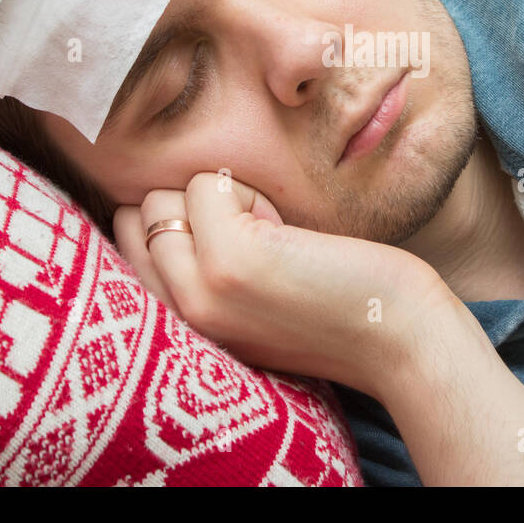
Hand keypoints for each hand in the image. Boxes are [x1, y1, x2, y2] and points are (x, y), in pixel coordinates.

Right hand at [113, 172, 454, 400]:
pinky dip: (250, 192)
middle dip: (189, 206)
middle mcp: (175, 318)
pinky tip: (289, 231)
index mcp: (177, 330)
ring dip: (221, 198)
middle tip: (257, 239)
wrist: (399, 338)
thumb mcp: (246, 301)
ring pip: (162, 198)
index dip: (175, 222)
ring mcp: (198, 291)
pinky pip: (207, 184)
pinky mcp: (230, 261)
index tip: (234, 247)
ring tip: (274, 238)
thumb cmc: (333, 308)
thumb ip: (199, 271)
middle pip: (134, 218)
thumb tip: (163, 200)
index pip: (124, 247)